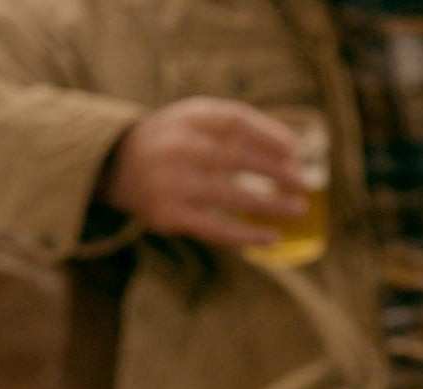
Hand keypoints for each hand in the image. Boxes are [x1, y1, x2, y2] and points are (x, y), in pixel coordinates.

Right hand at [100, 96, 308, 247]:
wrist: (117, 165)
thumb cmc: (174, 142)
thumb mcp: (196, 119)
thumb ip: (234, 127)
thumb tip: (292, 151)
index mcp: (189, 117)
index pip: (237, 122)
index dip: (270, 136)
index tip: (296, 152)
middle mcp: (179, 147)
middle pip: (237, 158)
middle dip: (276, 172)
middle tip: (305, 183)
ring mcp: (172, 183)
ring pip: (231, 196)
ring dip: (269, 205)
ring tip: (297, 209)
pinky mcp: (169, 216)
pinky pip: (215, 228)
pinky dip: (246, 235)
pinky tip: (271, 238)